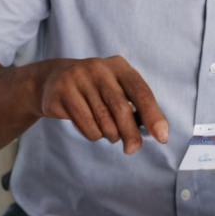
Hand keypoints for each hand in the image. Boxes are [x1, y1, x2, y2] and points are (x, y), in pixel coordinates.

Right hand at [36, 55, 168, 153]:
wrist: (52, 79)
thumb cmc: (95, 90)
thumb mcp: (115, 89)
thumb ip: (134, 107)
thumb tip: (155, 133)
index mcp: (118, 66)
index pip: (141, 92)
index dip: (153, 115)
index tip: (161, 137)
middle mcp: (98, 68)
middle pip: (121, 109)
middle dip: (131, 134)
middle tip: (132, 149)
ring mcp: (78, 79)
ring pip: (103, 121)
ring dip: (110, 135)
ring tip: (107, 132)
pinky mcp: (62, 92)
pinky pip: (86, 126)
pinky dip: (93, 135)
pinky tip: (90, 128)